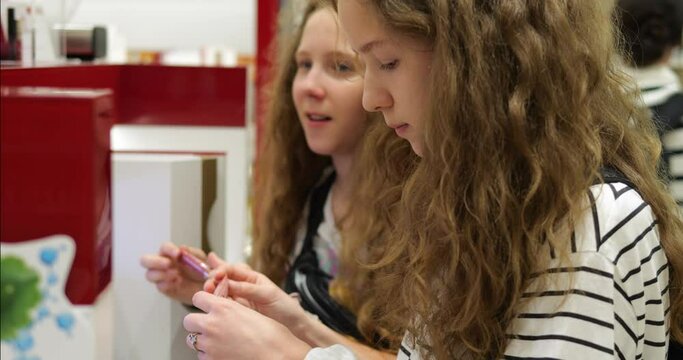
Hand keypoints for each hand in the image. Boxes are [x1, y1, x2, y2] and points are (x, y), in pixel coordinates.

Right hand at [140, 242, 207, 304]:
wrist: (208, 286)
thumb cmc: (201, 268)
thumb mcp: (200, 259)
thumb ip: (192, 253)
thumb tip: (182, 247)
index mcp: (170, 253)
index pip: (163, 247)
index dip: (169, 249)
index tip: (178, 254)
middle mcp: (161, 263)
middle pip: (145, 260)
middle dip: (155, 261)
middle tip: (168, 264)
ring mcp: (161, 277)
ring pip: (149, 274)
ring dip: (161, 274)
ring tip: (176, 275)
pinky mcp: (164, 288)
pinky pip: (159, 286)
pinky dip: (167, 284)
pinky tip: (178, 283)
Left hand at [183, 291, 310, 359]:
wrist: (277, 356)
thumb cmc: (271, 335)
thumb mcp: (249, 312)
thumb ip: (231, 309)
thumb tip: (223, 309)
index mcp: (223, 307)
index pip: (198, 297)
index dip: (203, 302)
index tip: (207, 306)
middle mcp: (212, 324)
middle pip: (188, 321)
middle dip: (196, 323)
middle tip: (209, 326)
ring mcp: (210, 345)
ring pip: (192, 341)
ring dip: (202, 340)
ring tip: (218, 342)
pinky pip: (201, 356)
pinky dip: (209, 355)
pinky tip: (223, 353)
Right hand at [204, 264, 306, 330]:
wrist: (292, 326)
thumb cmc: (284, 306)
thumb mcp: (267, 293)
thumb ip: (247, 288)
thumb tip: (227, 282)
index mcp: (251, 278)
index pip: (232, 269)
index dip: (222, 269)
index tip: (216, 274)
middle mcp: (242, 287)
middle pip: (222, 279)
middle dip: (213, 279)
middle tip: (209, 284)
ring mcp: (238, 300)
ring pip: (220, 292)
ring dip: (212, 291)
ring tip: (208, 291)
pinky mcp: (237, 312)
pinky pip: (224, 306)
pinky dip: (216, 303)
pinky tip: (212, 302)